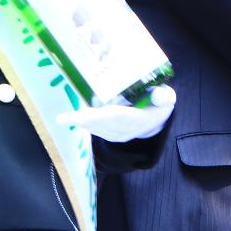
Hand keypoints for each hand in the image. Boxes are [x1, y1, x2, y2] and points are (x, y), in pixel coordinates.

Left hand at [58, 84, 176, 142]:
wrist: (157, 120)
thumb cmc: (159, 103)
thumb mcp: (167, 97)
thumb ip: (164, 96)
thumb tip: (160, 96)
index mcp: (143, 118)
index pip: (120, 117)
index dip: (101, 117)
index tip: (84, 115)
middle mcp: (129, 129)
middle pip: (104, 125)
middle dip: (84, 121)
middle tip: (63, 119)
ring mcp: (121, 134)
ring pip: (98, 129)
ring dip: (81, 124)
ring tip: (65, 118)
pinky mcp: (113, 135)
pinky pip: (98, 130)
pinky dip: (86, 125)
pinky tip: (74, 120)